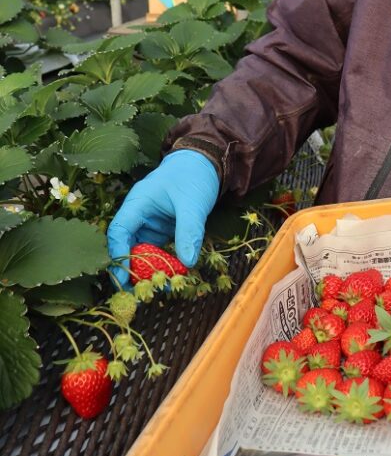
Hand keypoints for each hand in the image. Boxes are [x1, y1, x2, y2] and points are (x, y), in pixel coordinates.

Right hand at [107, 150, 219, 286]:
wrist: (207, 162)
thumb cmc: (194, 175)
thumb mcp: (193, 204)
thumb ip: (189, 231)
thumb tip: (187, 263)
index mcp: (138, 202)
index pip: (119, 231)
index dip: (118, 255)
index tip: (124, 278)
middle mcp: (140, 214)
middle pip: (127, 245)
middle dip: (131, 269)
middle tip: (138, 293)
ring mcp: (151, 223)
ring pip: (142, 251)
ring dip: (147, 270)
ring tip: (156, 289)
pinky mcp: (162, 229)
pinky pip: (157, 250)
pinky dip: (161, 264)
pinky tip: (169, 278)